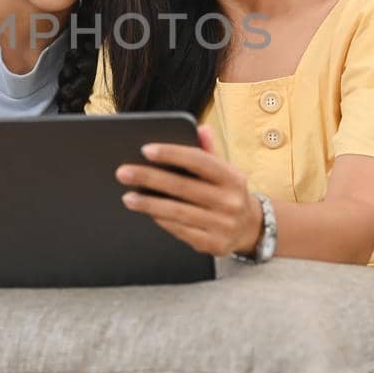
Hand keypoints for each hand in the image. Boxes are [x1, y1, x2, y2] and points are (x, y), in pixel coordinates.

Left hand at [115, 126, 263, 256]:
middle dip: (150, 178)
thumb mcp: (224, 169)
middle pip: (183, 187)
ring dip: (149, 204)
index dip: (172, 154)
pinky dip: (161, 220)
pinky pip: (181, 230)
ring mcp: (223, 224)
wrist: (250, 227)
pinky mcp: (213, 244)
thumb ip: (208, 150)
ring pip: (178, 211)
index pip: (199, 160)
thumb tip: (200, 128)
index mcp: (233, 177)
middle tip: (123, 172)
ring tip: (128, 197)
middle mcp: (230, 201)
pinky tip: (147, 212)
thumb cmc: (226, 191)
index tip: (145, 150)